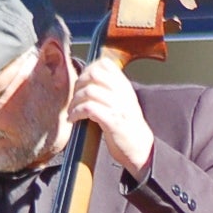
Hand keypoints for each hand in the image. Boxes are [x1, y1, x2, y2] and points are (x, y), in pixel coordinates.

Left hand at [67, 55, 154, 179]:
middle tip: (74, 97)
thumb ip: (110, 89)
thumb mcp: (122, 101)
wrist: (140, 148)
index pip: (105, 64)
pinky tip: (74, 119)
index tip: (81, 83)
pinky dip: (76, 112)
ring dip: (75, 101)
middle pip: (94, 74)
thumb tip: (87, 79)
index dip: (87, 69)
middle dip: (78, 84)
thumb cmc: (126, 126)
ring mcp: (118, 106)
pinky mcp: (112, 121)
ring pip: (88, 91)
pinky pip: (88, 108)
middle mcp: (122, 93)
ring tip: (72, 111)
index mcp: (124, 86)